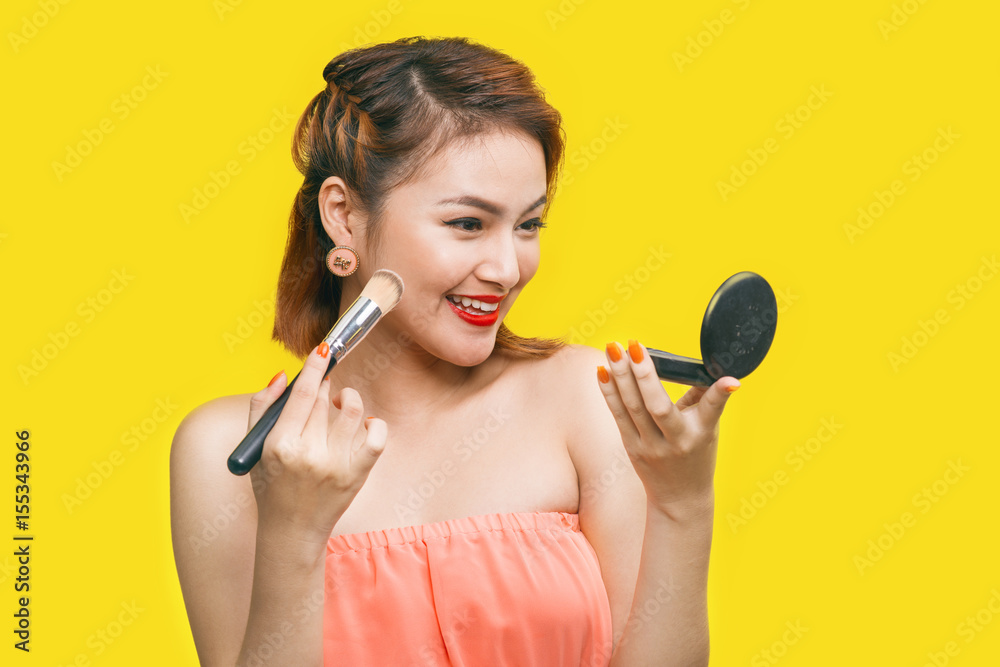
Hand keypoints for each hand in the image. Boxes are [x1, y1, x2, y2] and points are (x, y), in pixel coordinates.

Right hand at [247, 343, 386, 547]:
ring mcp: (335, 466)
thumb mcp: (254, 448)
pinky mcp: (357, 476)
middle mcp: (308, 455)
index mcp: (280, 445)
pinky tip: (363, 424)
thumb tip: (283, 375)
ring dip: (348, 398)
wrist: (291, 531)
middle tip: (324, 385)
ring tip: (341, 402)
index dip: (315, 367)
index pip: (302, 395)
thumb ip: (262, 407)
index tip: (324, 348)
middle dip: (326, 385)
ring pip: (352, 412)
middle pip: (324, 400)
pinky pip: (377, 438)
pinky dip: (374, 424)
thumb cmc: (271, 485)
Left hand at [597, 340, 739, 515]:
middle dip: (644, 374)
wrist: (680, 497)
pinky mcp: (631, 447)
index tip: (730, 380)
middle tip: (633, 344)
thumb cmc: (697, 456)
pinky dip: (609, 391)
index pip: (711, 409)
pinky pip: (618, 415)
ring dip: (620, 376)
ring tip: (612, 348)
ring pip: (632, 408)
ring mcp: (650, 446)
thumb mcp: (708, 429)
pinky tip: (602, 370)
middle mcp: (676, 441)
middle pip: (658, 407)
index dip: (720, 393)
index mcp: (701, 433)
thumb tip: (704, 368)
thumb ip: (705, 399)